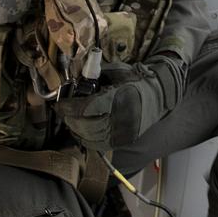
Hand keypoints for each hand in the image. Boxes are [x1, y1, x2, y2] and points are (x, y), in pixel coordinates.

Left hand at [55, 55, 183, 151]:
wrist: (158, 94)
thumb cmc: (135, 80)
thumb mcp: (115, 71)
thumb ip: (94, 76)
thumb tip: (73, 82)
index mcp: (117, 99)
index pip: (85, 108)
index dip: (68, 108)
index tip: (59, 105)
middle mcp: (119, 118)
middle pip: (85, 125)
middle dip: (70, 119)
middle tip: (64, 112)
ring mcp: (122, 132)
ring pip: (90, 137)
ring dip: (76, 130)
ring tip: (71, 120)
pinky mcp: (123, 141)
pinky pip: (99, 145)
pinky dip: (87, 139)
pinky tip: (82, 131)